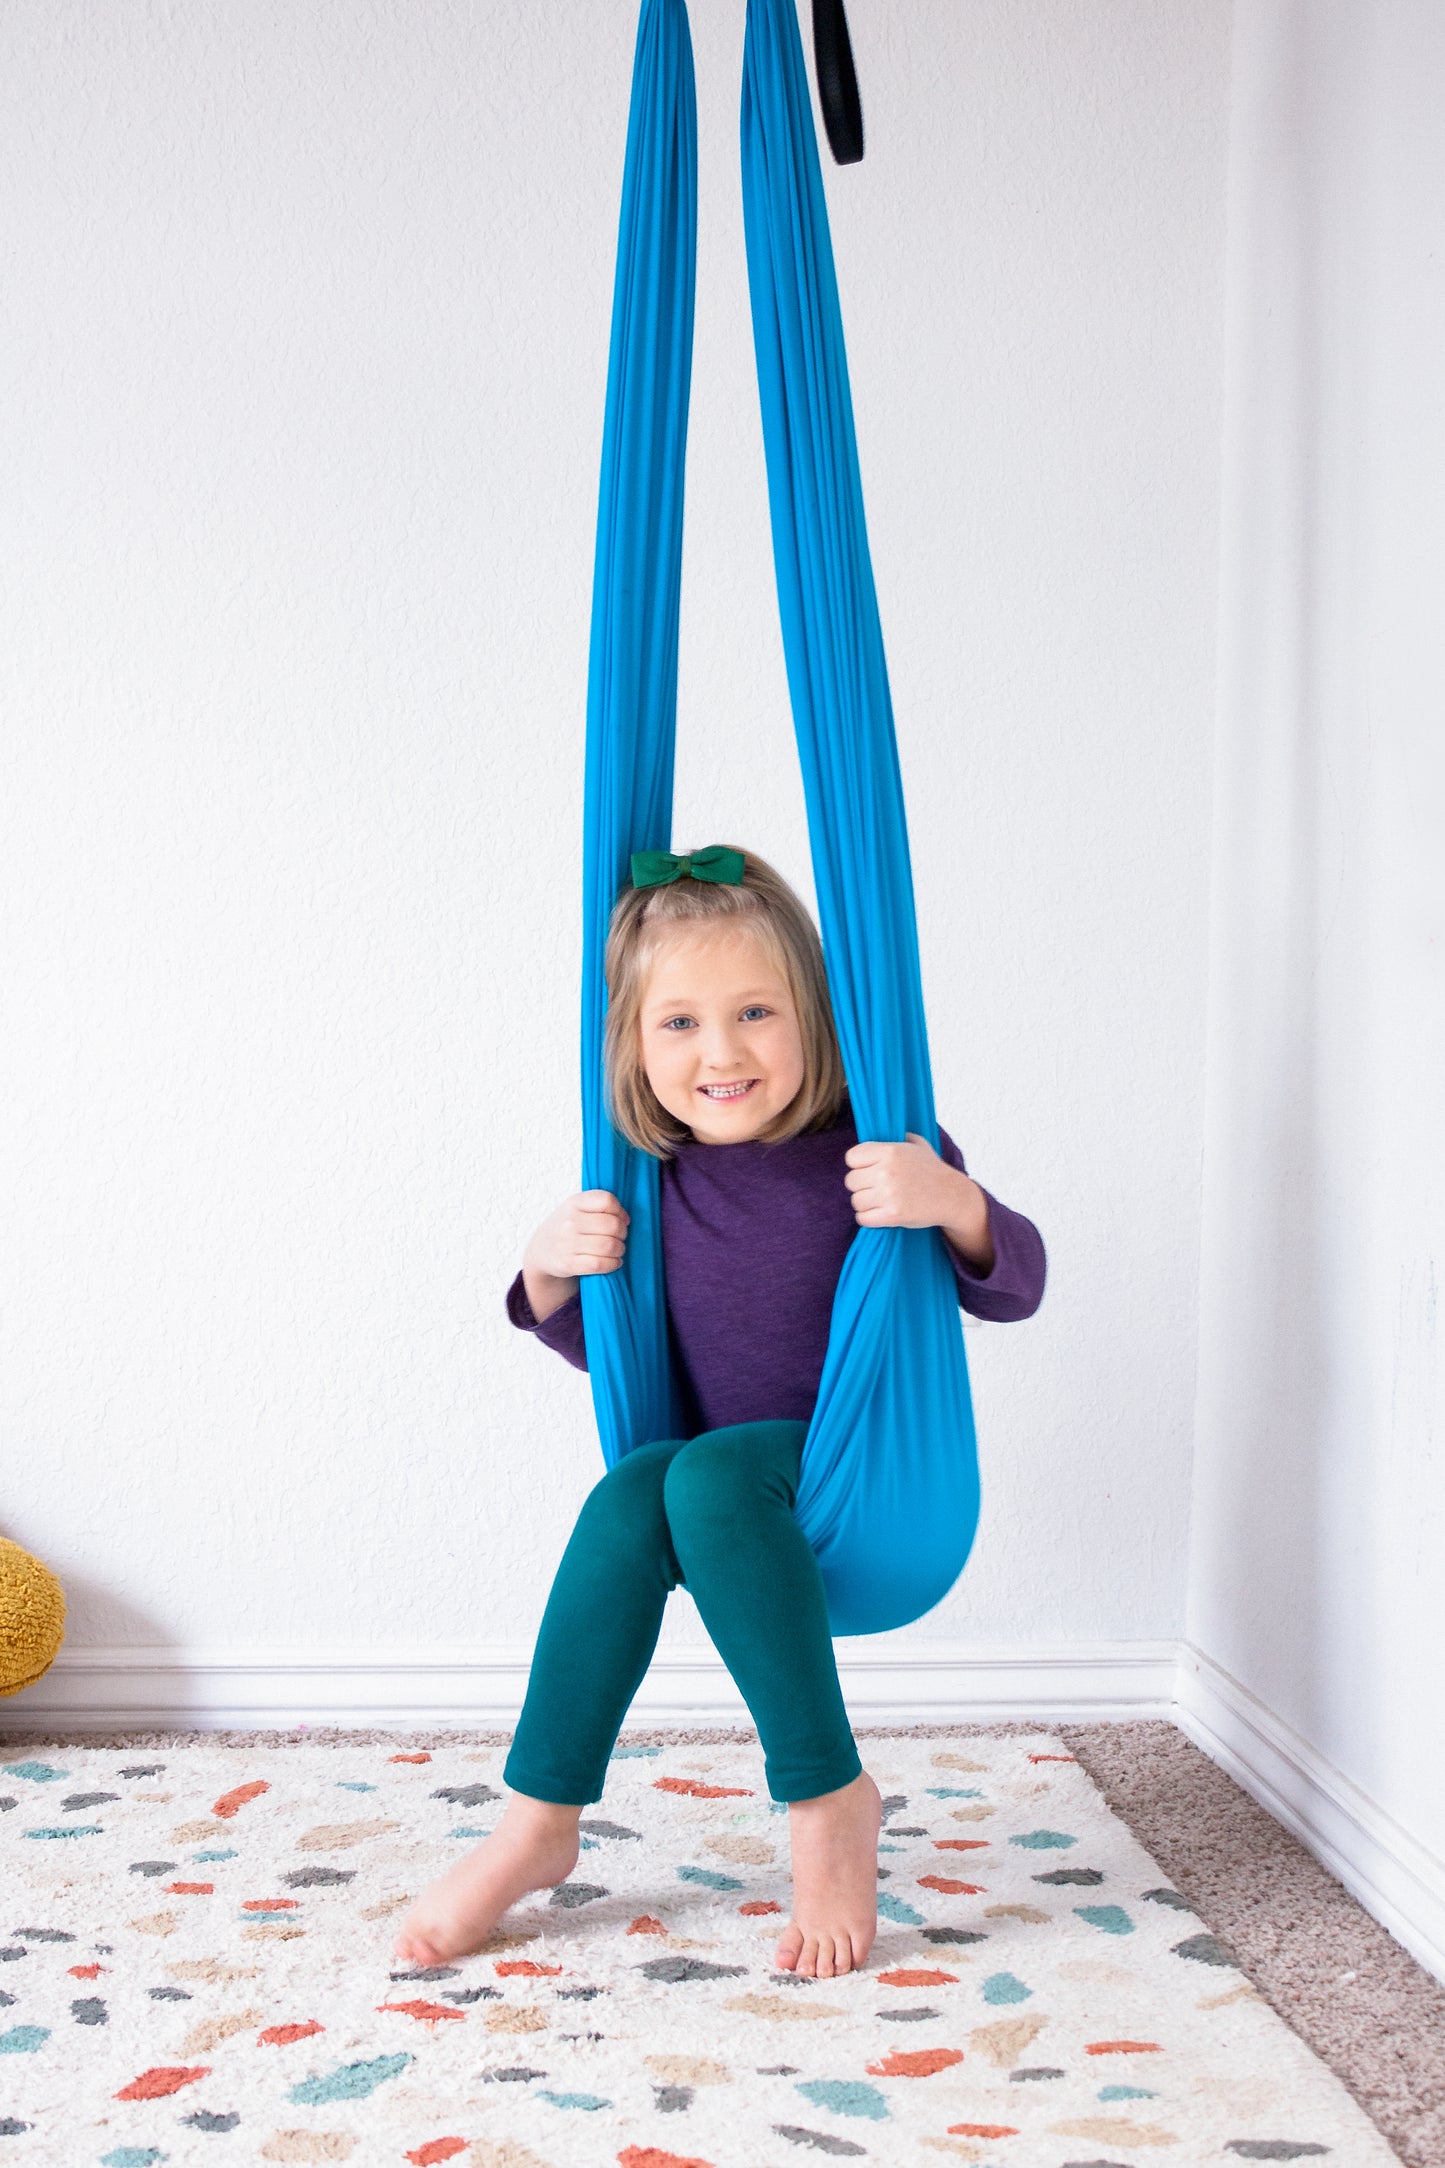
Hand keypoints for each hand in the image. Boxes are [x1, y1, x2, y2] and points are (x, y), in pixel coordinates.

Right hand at [522, 1189, 629, 1320]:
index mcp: (574, 1202)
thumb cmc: (567, 1226)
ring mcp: (568, 1243)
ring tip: (618, 1249)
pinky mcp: (570, 1263)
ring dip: (620, 1249)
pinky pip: (600, 1264)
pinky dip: (613, 1264)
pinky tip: (614, 1261)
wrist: (542, 1250)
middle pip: (612, 1225)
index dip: (620, 1211)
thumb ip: (599, 1207)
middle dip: (623, 1233)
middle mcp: (570, 1221)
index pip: (606, 1200)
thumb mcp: (576, 1208)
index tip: (622, 1219)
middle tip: (621, 1237)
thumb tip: (626, 1219)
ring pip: (609, 1245)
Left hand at [844, 1132, 993, 1271]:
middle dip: (862, 1185)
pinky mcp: (892, 1215)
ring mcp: (889, 1195)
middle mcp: (887, 1172)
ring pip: (856, 1201)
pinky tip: (880, 1212)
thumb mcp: (915, 1143)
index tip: (869, 1169)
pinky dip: (868, 1217)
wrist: (952, 1196)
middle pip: (851, 1180)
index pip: (851, 1157)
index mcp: (890, 1151)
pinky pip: (862, 1218)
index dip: (858, 1164)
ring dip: (865, 1202)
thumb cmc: (931, 1169)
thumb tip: (872, 1131)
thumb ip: (893, 1136)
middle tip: (877, 1187)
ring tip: (881, 1199)